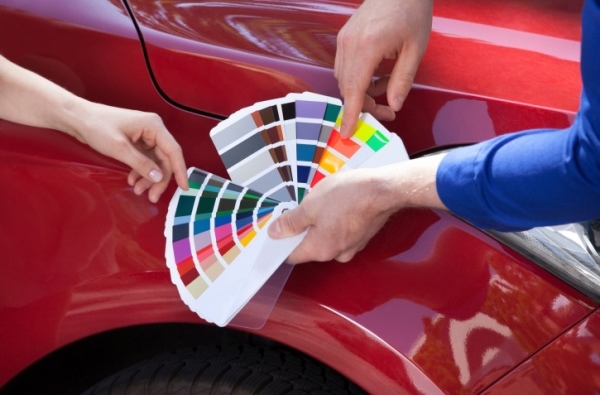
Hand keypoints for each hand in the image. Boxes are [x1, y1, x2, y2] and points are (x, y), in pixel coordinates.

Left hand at [74, 103, 188, 202]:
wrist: (78, 119)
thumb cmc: (97, 125)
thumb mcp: (119, 148)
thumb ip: (141, 164)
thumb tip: (158, 177)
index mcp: (153, 126)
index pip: (173, 151)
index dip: (180, 170)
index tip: (184, 187)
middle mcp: (153, 130)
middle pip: (164, 160)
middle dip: (159, 179)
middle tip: (153, 196)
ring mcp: (145, 137)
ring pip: (155, 163)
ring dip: (148, 178)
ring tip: (138, 190)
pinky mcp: (137, 143)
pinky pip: (145, 161)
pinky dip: (140, 172)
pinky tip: (132, 180)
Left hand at [268, 169, 396, 263]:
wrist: (383, 190)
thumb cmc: (349, 197)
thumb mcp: (310, 206)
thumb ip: (291, 222)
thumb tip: (276, 232)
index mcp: (320, 250)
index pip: (292, 255)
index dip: (282, 242)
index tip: (279, 228)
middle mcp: (336, 254)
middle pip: (310, 246)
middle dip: (304, 227)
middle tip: (304, 207)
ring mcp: (351, 246)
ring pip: (326, 238)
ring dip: (321, 223)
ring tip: (326, 202)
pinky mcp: (361, 236)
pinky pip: (341, 232)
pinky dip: (337, 221)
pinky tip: (339, 204)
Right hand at [335, 0, 432, 136]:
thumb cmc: (411, 11)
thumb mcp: (416, 48)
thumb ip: (403, 79)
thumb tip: (394, 104)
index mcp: (368, 47)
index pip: (355, 90)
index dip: (351, 114)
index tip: (348, 132)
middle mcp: (350, 44)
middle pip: (348, 88)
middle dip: (364, 105)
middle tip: (387, 111)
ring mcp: (344, 40)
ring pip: (344, 79)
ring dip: (361, 92)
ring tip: (386, 87)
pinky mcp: (344, 38)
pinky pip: (344, 67)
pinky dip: (357, 79)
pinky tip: (376, 75)